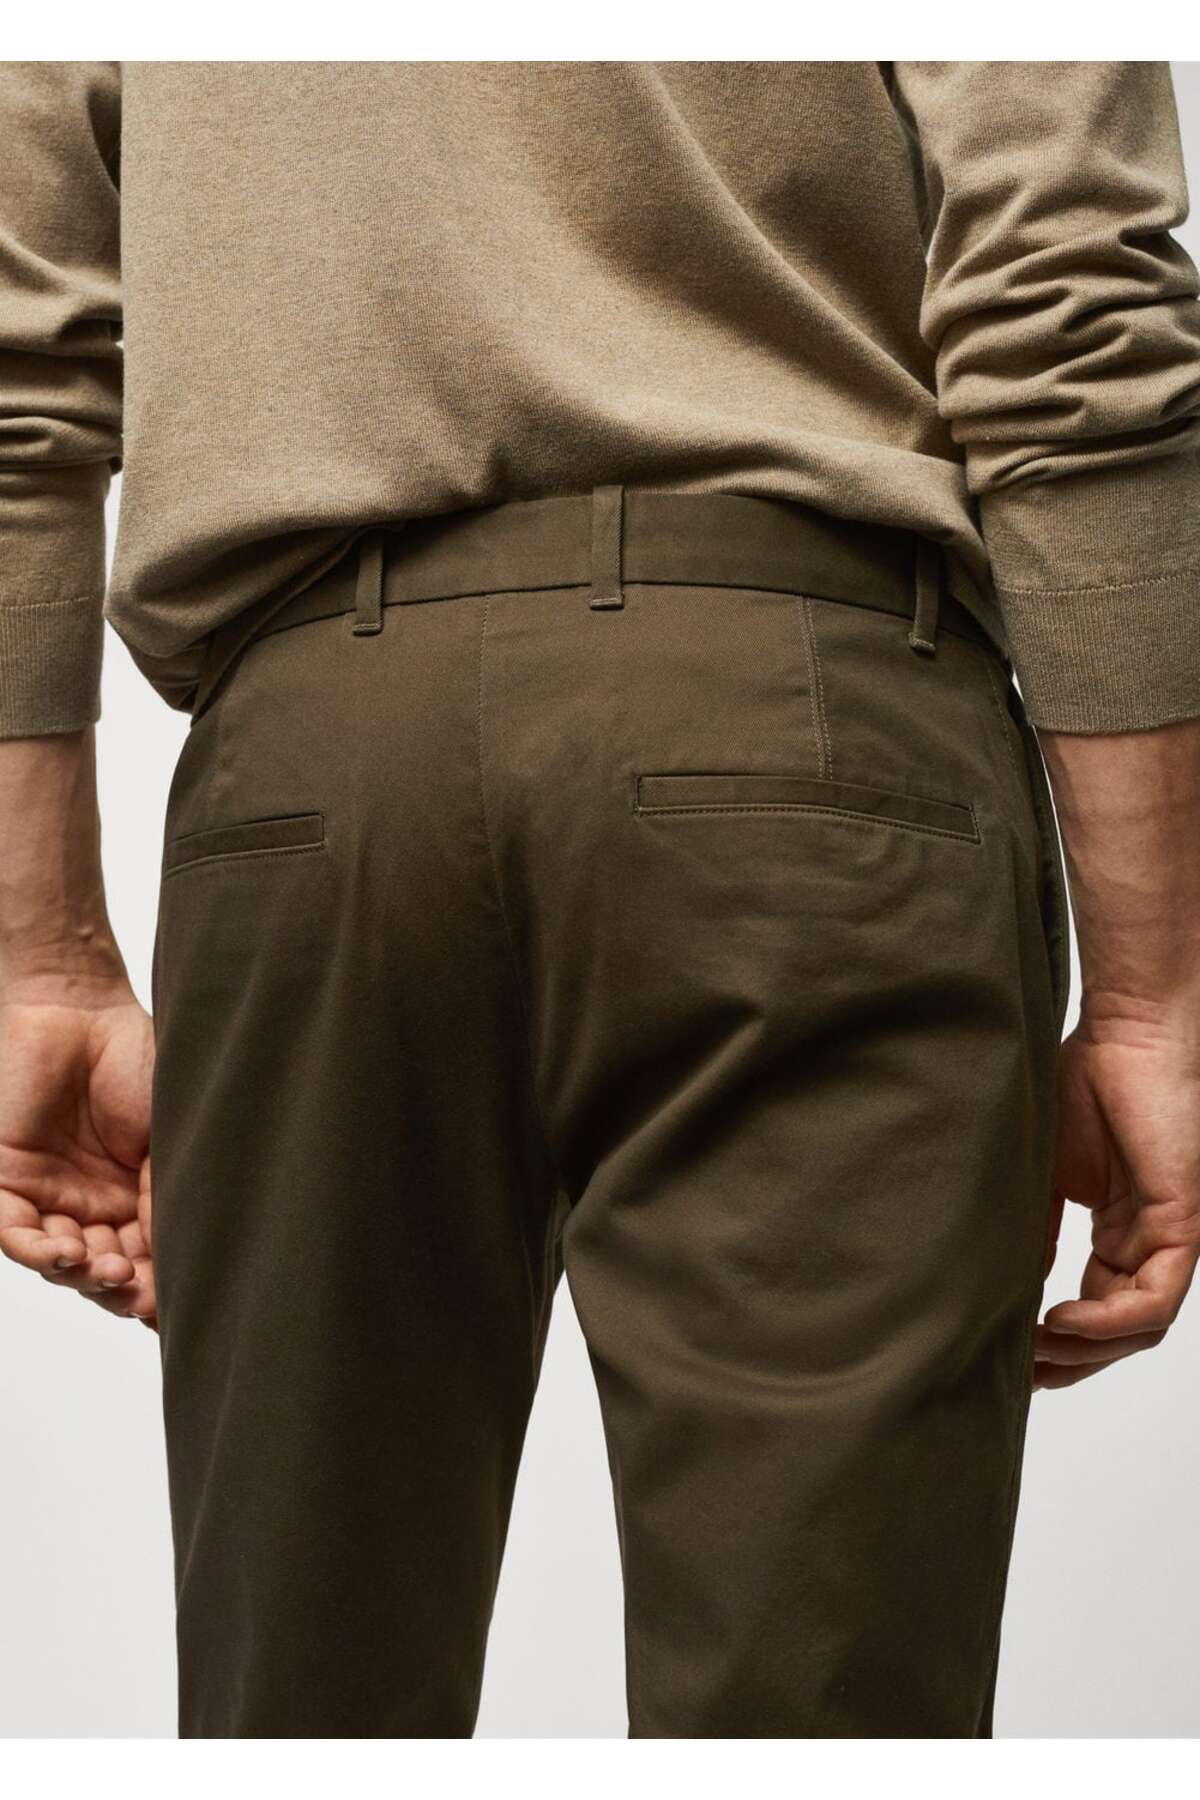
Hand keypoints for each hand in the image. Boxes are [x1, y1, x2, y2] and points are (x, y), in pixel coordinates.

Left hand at [0, 981, 155, 1326]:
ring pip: (58, 1260)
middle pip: (102, 1271)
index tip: (177, 1306)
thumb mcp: (166, 1136)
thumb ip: (163, 1194)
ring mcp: (47, 1195)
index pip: (146, 1258)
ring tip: (110, 1273)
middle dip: (121, 1292)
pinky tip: (67, 1255)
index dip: (159, 1287)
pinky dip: (37, 1249)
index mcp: (134, 1198)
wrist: (84, 1008)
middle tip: (142, 1298)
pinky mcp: (5, 1178)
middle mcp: (90, 1205)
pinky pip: (12, 1230)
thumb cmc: (137, 1060)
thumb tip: (175, 1256)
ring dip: (82, 1276)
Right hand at [1034, 1011, 1199, 1389]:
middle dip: (1071, 1361)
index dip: (1059, 1343)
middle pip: (1122, 1331)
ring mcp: (1172, 1235)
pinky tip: (1062, 1323)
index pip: (1099, 1309)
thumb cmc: (1085, 1078)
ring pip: (1141, 1327)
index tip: (1012, 1357)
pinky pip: (1156, 1300)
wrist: (1124, 1030)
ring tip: (1035, 1351)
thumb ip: (1035, 1229)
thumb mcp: (1043, 1171)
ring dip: (1087, 1352)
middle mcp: (1152, 1241)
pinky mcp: (1184, 1223)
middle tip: (1019, 1373)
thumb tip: (1011, 1286)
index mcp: (1123, 1230)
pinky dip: (1109, 1324)